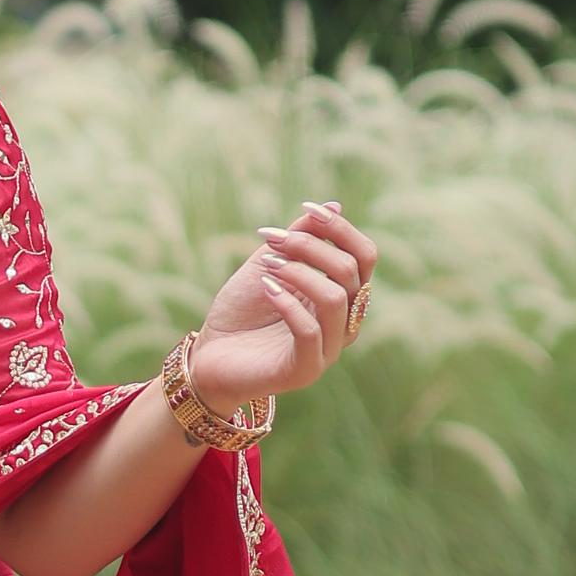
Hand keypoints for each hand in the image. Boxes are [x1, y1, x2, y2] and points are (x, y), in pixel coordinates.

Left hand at [187, 201, 377, 414]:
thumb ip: (300, 237)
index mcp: (343, 296)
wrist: (210, 356)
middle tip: (273, 240)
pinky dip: (287, 303)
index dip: (341, 228)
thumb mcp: (269, 263)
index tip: (306, 208)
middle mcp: (344, 323)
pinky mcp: (306, 370)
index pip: (364, 256)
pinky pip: (309, 331)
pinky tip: (266, 288)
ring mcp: (329, 349)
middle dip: (310, 246)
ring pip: (335, 298)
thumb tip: (334, 205)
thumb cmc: (242, 311)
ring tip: (266, 265)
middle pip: (351, 271)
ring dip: (298, 271)